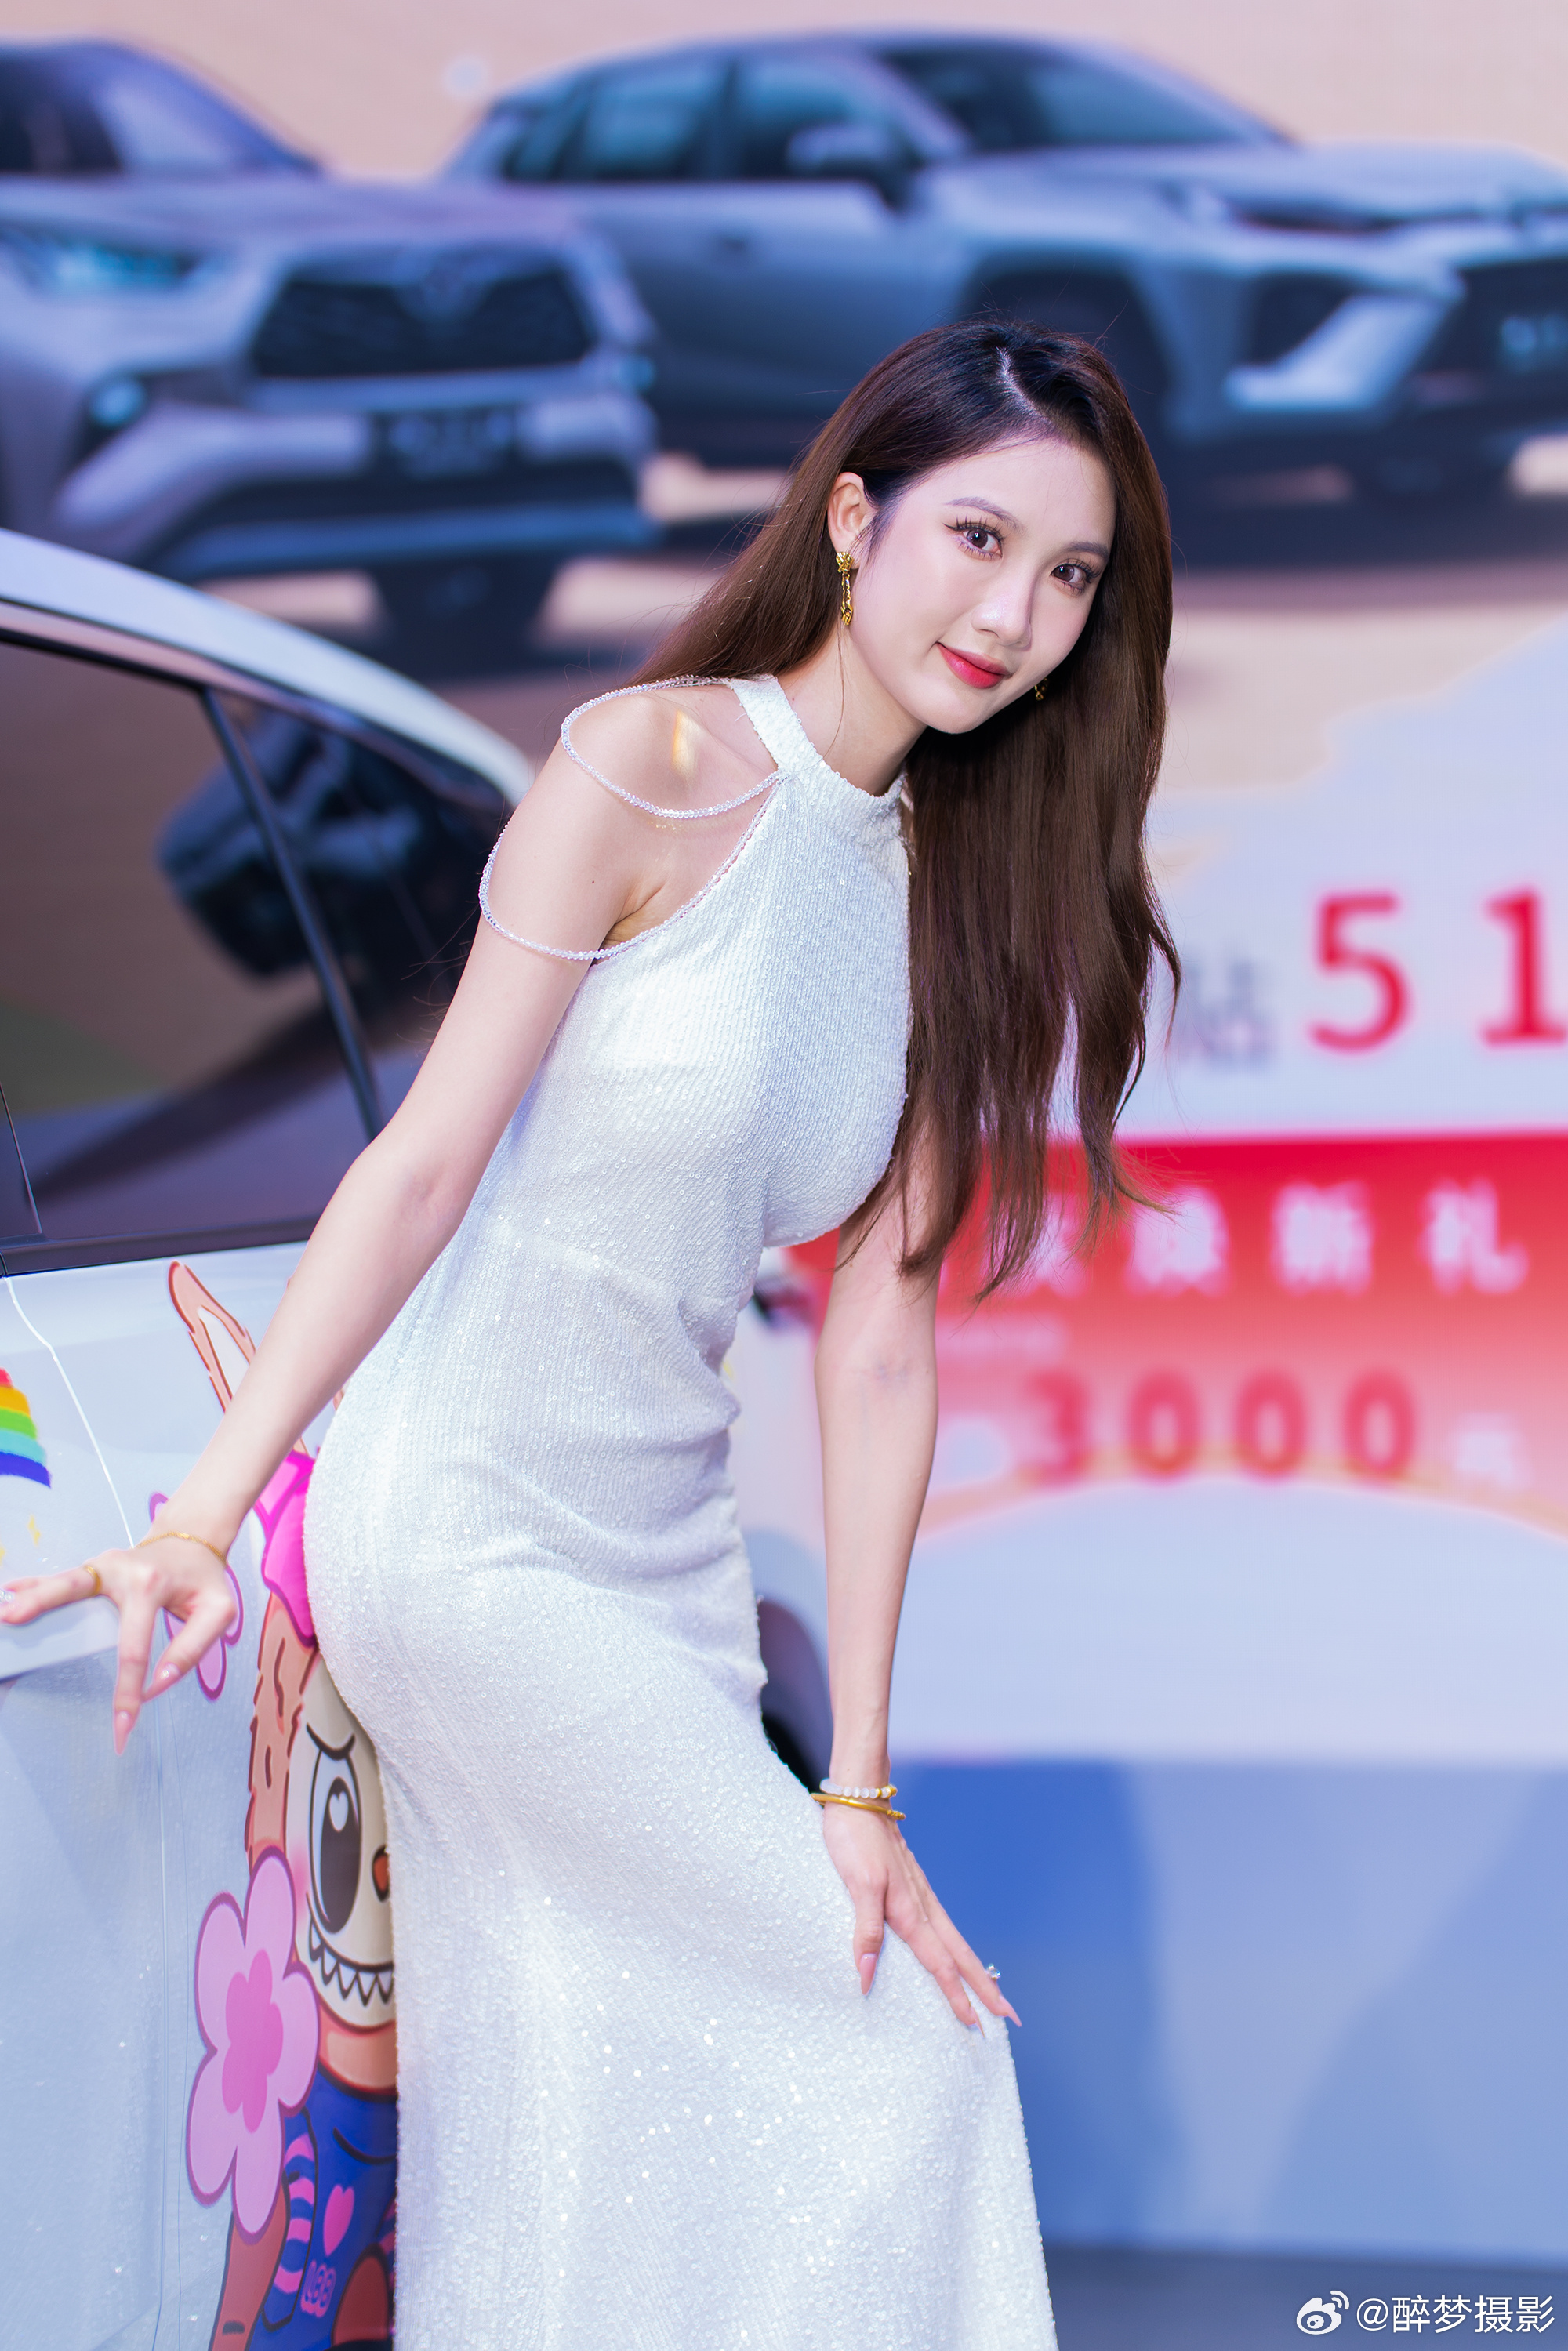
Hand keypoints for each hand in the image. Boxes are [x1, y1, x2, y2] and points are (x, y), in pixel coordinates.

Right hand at [0, 1532, 237, 1753]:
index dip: (128, 1692)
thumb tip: (158, 1683)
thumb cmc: (204, 1578)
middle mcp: (120, 1570)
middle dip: (42, 1605)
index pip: (133, 1649)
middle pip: (75, 1588)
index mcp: (151, 1585)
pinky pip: (61, 1578)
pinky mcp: (95, 1569)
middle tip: (12, 1619)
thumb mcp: (219, 1611)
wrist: (193, 1539)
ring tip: (4, 1611)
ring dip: (30, 1595)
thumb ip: (194, 1648)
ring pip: (62, 1581)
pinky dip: (34, 1586)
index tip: (122, 1725)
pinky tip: (10, 1592)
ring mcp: (104, 1565)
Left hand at [818, 1800, 1020, 2029]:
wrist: (860, 1799)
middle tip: (1010, 2017)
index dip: (956, 1996)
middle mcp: (922, 1907)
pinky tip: (952, 1951)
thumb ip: (864, 1931)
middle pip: (960, 1956)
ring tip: (993, 1992)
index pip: (939, 1964)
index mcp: (910, 1912)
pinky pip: (940, 1928)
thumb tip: (866, 1979)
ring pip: (954, 1942)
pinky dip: (954, 1948)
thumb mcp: (857, 1885)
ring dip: (974, 1970)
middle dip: (984, 1989)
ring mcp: (920, 1896)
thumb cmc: (855, 1840)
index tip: (976, 2025)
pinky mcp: (911, 1887)